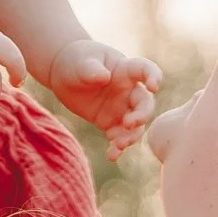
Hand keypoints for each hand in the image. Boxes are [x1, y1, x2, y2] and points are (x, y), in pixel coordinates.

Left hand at [43, 32, 162, 153]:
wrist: (63, 75)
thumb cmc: (76, 61)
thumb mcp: (81, 62)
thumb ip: (91, 69)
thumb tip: (104, 77)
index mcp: (125, 70)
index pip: (146, 70)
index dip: (154, 77)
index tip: (154, 86)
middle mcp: (129, 90)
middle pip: (145, 104)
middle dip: (142, 115)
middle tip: (128, 123)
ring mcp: (122, 108)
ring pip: (135, 125)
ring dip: (131, 136)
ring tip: (118, 144)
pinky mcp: (111, 122)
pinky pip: (119, 136)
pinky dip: (117, 147)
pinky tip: (112, 155)